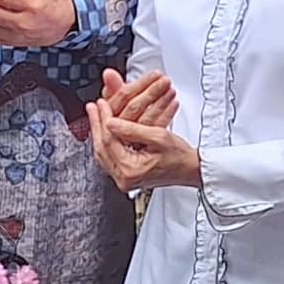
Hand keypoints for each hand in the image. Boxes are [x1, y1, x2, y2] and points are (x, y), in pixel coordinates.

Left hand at [91, 68, 203, 192]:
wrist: (190, 169)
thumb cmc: (179, 156)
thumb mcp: (158, 137)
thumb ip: (132, 129)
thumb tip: (110, 121)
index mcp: (131, 171)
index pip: (109, 141)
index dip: (103, 120)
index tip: (101, 104)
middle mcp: (125, 178)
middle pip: (102, 149)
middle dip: (96, 125)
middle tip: (93, 107)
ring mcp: (124, 179)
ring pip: (103, 153)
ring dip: (99, 132)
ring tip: (96, 115)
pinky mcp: (126, 176)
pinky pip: (109, 157)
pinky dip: (106, 141)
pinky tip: (105, 129)